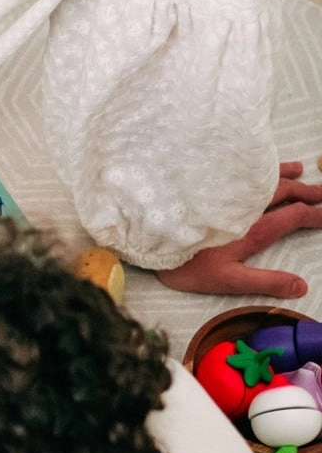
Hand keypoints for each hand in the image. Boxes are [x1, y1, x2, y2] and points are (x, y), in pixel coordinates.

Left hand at [156, 164, 321, 299]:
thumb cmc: (186, 265)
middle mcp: (245, 206)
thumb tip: (300, 286)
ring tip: (304, 172)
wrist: (147, 240)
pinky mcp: (209, 187)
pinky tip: (260, 166)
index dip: (315, 215)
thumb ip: (265, 281)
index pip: (294, 216)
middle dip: (308, 192)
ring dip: (287, 176)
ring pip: (265, 179)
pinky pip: (240, 171)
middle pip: (285, 192)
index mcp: (253, 229)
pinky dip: (257, 167)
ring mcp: (227, 194)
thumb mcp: (228, 280)